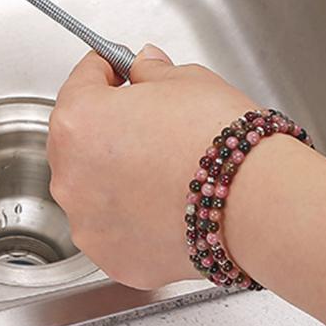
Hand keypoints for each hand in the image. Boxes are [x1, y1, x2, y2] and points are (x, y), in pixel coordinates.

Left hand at [47, 45, 257, 289]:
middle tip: (147, 117)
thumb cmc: (218, 139)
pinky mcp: (114, 258)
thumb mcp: (187, 80)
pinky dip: (132, 215)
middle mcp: (71, 175)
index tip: (119, 69)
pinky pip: (114, 228)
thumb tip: (144, 67)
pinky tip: (166, 200)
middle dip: (108, 124)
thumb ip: (152, 72)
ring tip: (162, 164)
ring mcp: (89, 223)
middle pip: (78, 138)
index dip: (106, 69)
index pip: (81, 81)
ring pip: (93, 188)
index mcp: (79, 120)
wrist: (254, 200)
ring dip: (116, 173)